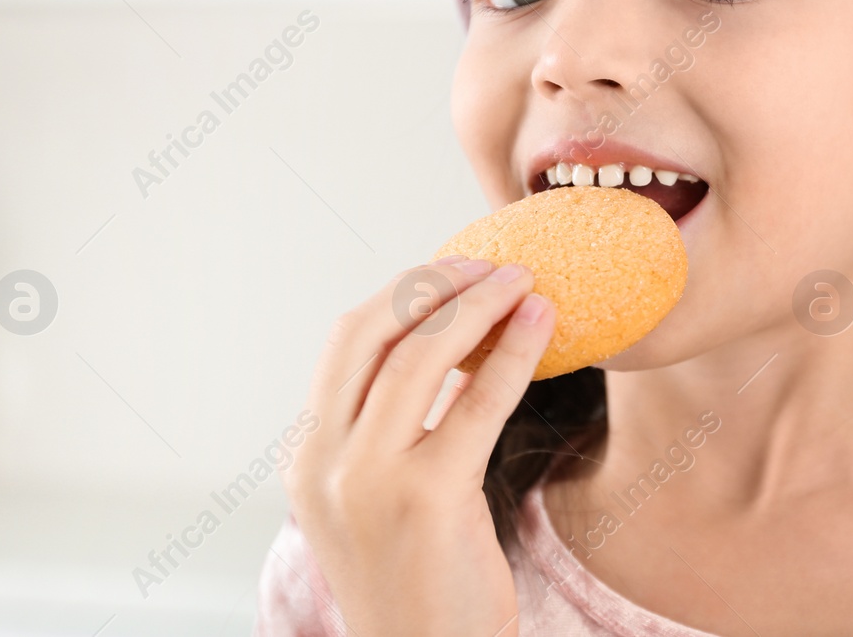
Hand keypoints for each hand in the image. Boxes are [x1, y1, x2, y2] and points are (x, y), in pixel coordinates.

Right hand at [283, 256, 554, 636]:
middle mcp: (325, 464)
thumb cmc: (423, 588)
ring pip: (420, 354)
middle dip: (435, 284)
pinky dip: (514, 351)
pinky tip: (543, 323)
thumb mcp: (381, 504)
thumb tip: (444, 353)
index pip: (346, 345)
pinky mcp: (426, 498)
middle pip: (373, 333)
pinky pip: (477, 400)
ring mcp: (369, 480)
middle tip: (489, 265)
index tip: (452, 274)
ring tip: (523, 282)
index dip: (402, 295)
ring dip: (477, 304)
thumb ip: (389, 437)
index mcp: (309, 461)